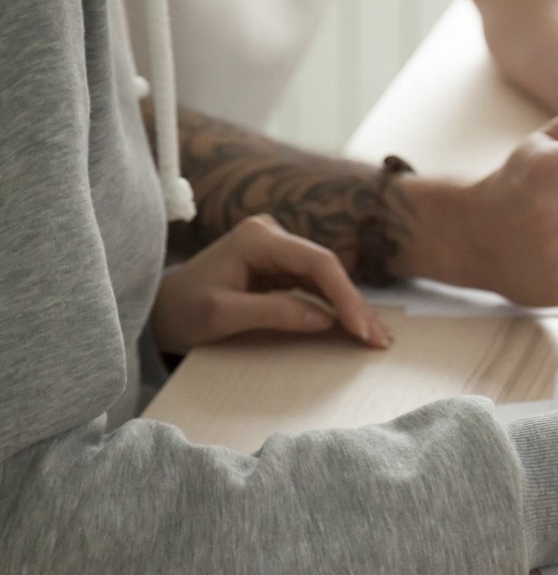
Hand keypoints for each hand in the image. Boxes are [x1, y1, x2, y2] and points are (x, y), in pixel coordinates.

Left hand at [152, 214, 391, 354]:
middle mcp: (272, 235)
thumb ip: (273, 313)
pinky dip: (336, 306)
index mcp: (257, 238)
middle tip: (380, 338)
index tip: (359, 328)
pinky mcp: (280, 266)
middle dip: (355, 304)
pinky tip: (357, 324)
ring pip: (326, 278)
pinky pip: (316, 285)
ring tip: (377, 336)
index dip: (344, 295)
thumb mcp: (222, 316)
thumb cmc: (182, 311)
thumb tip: (324, 319)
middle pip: (327, 268)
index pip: (317, 262)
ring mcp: (277, 249)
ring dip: (351, 307)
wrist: (159, 310)